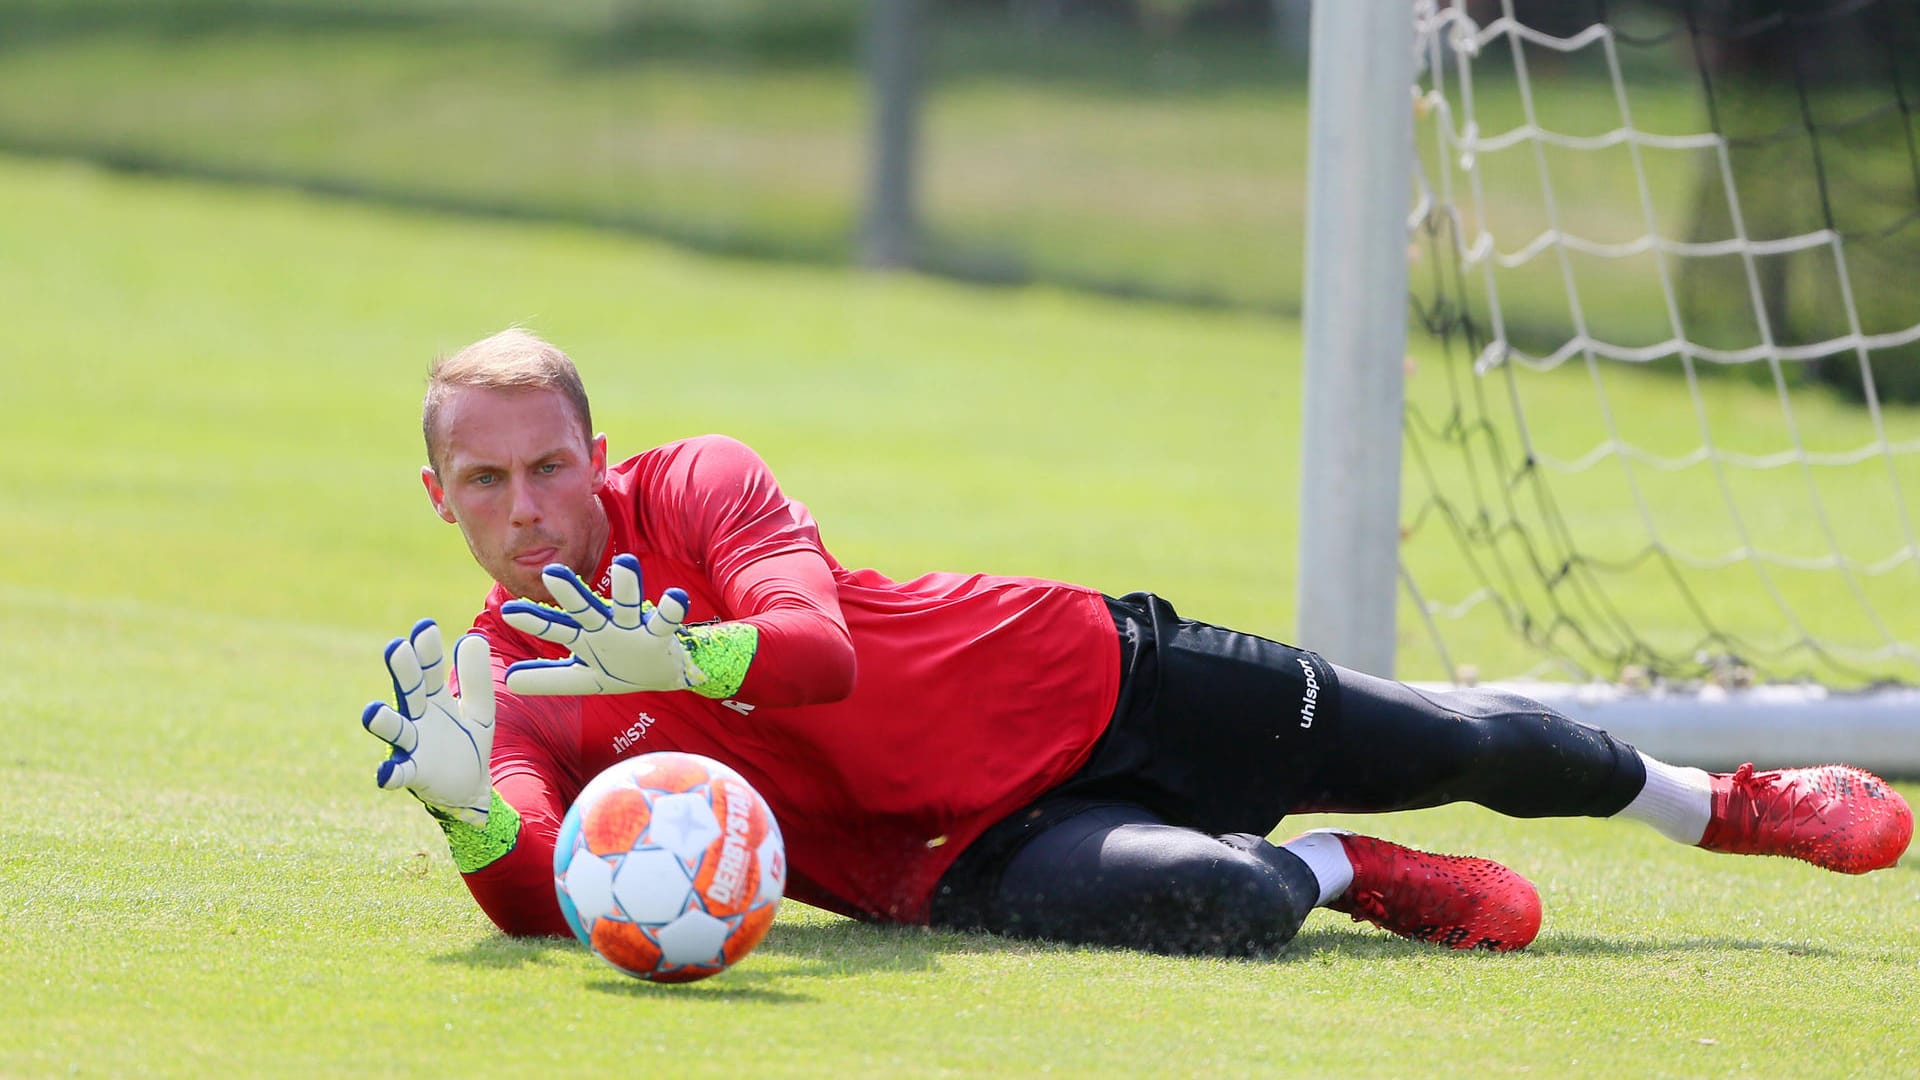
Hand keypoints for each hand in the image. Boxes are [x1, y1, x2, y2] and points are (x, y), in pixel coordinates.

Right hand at [361, 620, 495, 825]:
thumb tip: (473, 637)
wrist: (471, 787)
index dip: (426, 650)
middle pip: (409, 690)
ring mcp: (413, 745)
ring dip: (383, 721)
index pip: (428, 669)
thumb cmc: (468, 742)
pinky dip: (390, 774)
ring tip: (372, 711)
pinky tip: (384, 773)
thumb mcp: (479, 709)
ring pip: (396, 729)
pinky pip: (400, 773)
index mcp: (433, 699)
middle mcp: (418, 718)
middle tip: (396, 647)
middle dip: (402, 671)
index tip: (424, 626)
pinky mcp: (415, 774)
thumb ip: (475, 678)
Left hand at [499, 555, 708, 695]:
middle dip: (571, 594)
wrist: (661, 673)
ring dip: (627, 586)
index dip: (535, 621)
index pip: (555, 627)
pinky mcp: (660, 635)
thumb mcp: (584, 678)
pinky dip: (671, 610)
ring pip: (628, 605)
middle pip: (586, 609)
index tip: (509, 612)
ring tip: (627, 563)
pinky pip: (666, 621)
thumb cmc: (619, 669)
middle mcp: (606, 627)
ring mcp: (633, 627)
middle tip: (552, 572)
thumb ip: (549, 678)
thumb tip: (509, 680)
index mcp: (585, 637)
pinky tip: (676, 597)